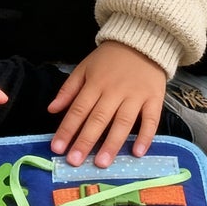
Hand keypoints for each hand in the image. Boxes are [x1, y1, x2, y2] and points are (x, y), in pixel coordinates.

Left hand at [46, 41, 165, 168]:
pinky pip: (151, 120)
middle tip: (75, 162)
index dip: (67, 129)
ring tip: (102, 163)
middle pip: (98, 118)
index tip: (57, 148)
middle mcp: (115, 91)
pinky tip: (137, 153)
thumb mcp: (85, 67)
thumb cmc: (110, 59)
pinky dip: (146, 136)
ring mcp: (136, 95)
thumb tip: (51, 110)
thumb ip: (68, 89)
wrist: (143, 41)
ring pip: (123, 122)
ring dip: (112, 143)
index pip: (78, 109)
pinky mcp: (155, 98)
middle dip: (85, 141)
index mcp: (95, 83)